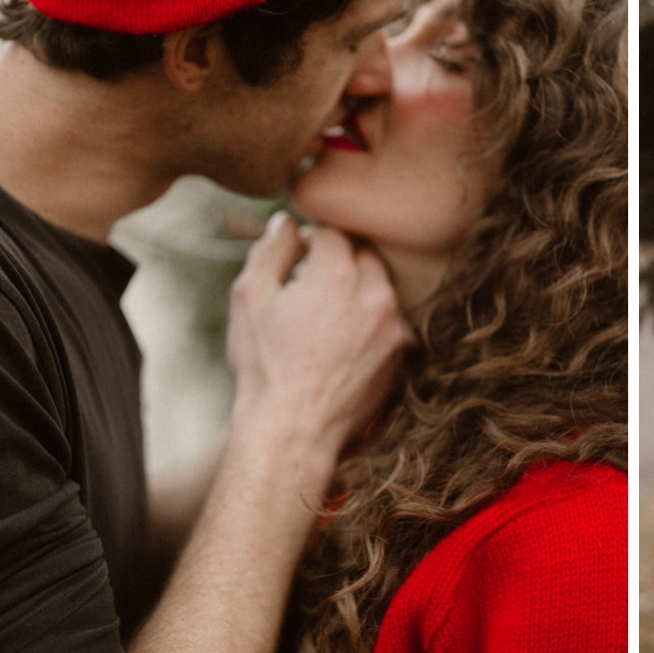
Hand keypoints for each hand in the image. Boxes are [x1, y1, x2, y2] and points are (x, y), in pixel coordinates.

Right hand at [226, 213, 408, 464]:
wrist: (294, 430)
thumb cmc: (265, 366)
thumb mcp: (250, 299)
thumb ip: (270, 250)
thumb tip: (286, 222)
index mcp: (337, 275)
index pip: (332, 233)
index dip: (310, 240)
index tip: (296, 256)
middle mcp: (375, 295)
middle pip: (364, 255)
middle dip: (339, 261)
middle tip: (310, 284)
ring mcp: (394, 326)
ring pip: (380, 287)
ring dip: (357, 290)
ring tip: (325, 315)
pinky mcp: (403, 353)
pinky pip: (389, 320)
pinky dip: (370, 320)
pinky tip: (342, 341)